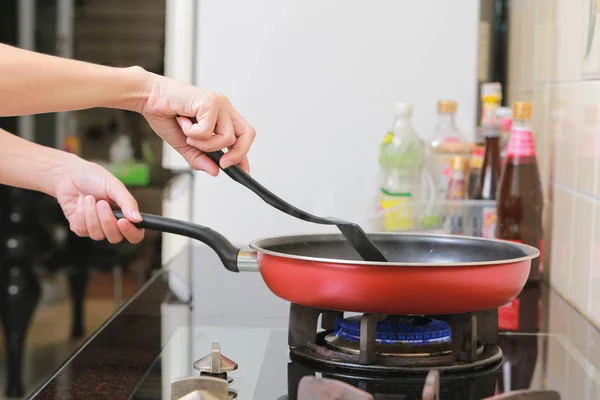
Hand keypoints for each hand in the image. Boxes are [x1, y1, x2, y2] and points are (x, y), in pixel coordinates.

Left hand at [52, 154, 143, 243]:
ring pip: (97, 235)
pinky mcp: (80, 228)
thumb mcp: (115, 187)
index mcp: (125, 215)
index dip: (131, 232)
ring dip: (91, 214)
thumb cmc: (95, 178)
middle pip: (115, 238)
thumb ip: (128, 202)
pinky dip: (80, 214)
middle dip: (107, 220)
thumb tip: (138, 219)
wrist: (69, 174)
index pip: (135, 235)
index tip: (122, 221)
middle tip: (101, 203)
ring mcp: (96, 228)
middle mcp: (112, 224)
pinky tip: (80, 203)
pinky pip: (82, 230)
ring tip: (88, 198)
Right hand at [138, 72, 255, 175]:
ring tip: (188, 135)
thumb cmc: (166, 115)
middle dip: (237, 154)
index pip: (243, 137)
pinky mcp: (210, 101)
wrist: (148, 97)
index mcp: (222, 117)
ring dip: (204, 144)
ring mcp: (219, 103)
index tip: (243, 172)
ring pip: (226, 138)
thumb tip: (215, 171)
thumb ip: (200, 158)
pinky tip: (182, 122)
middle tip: (222, 163)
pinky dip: (192, 133)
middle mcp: (224, 109)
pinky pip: (207, 131)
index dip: (244, 155)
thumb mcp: (185, 144)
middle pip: (247, 135)